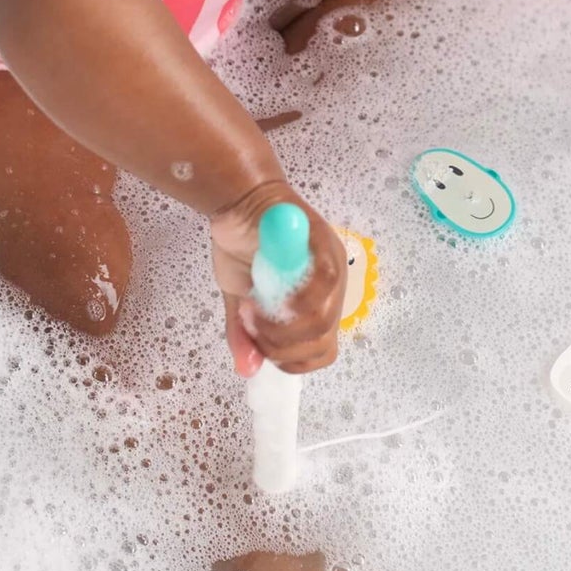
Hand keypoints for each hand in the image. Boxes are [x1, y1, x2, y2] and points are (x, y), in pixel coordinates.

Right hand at [209, 179, 345, 376]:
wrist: (238, 200)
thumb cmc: (242, 245)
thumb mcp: (239, 298)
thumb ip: (245, 333)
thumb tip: (247, 370)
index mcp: (319, 302)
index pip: (321, 349)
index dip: (292, 360)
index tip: (260, 346)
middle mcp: (333, 286)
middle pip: (323, 340)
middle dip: (282, 348)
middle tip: (252, 328)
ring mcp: (333, 264)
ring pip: (323, 318)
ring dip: (281, 328)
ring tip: (251, 311)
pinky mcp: (324, 243)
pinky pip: (322, 283)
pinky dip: (293, 301)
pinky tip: (262, 298)